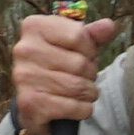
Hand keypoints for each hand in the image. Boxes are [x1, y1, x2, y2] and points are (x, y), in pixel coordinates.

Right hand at [11, 11, 113, 134]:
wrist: (32, 103)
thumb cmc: (57, 67)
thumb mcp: (75, 46)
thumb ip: (92, 35)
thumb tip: (108, 25)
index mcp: (34, 27)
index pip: (79, 35)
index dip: (90, 49)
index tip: (84, 56)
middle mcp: (24, 49)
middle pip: (80, 63)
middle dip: (90, 74)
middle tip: (82, 78)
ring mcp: (24, 77)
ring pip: (78, 86)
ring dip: (88, 93)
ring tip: (81, 92)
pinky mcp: (29, 102)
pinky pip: (73, 106)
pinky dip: (83, 109)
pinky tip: (76, 106)